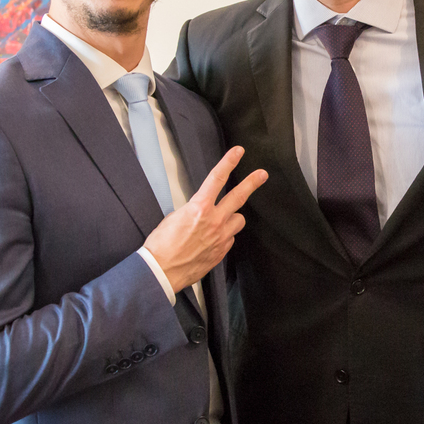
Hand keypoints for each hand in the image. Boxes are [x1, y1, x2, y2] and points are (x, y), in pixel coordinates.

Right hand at [143, 146, 267, 291]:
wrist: (161, 271)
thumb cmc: (162, 245)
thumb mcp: (173, 218)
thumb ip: (192, 210)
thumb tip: (199, 212)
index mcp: (199, 208)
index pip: (217, 178)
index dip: (229, 162)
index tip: (238, 152)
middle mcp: (214, 221)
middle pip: (239, 196)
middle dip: (252, 183)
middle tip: (262, 174)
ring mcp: (220, 237)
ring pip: (238, 220)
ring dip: (232, 218)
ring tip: (220, 222)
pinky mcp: (221, 252)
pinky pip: (230, 238)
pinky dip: (224, 237)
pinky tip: (211, 241)